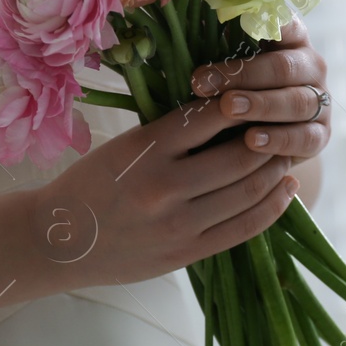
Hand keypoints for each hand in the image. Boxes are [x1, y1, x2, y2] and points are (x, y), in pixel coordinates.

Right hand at [36, 98, 299, 285]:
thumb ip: (173, 134)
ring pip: (249, 190)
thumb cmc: (90, 184)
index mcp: (147, 148)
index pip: (213, 116)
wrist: (57, 241)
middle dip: (270, 137)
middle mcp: (166, 185)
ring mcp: (179, 223)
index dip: (246, 103)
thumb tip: (230, 110)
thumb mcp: (125, 145)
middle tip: (284, 124)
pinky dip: (273, 206)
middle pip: (242, 154)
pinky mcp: (187, 252)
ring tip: (288, 153)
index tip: (262, 93)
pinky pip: (244, 228)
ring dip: (277, 169)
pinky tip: (286, 189)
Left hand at [188, 17, 330, 165]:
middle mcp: (311, 67)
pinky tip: (251, 141)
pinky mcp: (320, 135)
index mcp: (292, 40)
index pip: (286, 23)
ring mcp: (321, 102)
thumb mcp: (232, 62)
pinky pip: (304, 137)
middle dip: (243, 74)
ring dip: (261, 105)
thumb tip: (191, 18)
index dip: (266, 21)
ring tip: (227, 109)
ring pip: (296, 102)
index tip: (240, 17)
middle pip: (283, 67)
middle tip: (203, 83)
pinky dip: (278, 139)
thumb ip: (220, 41)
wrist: (264, 134)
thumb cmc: (239, 89)